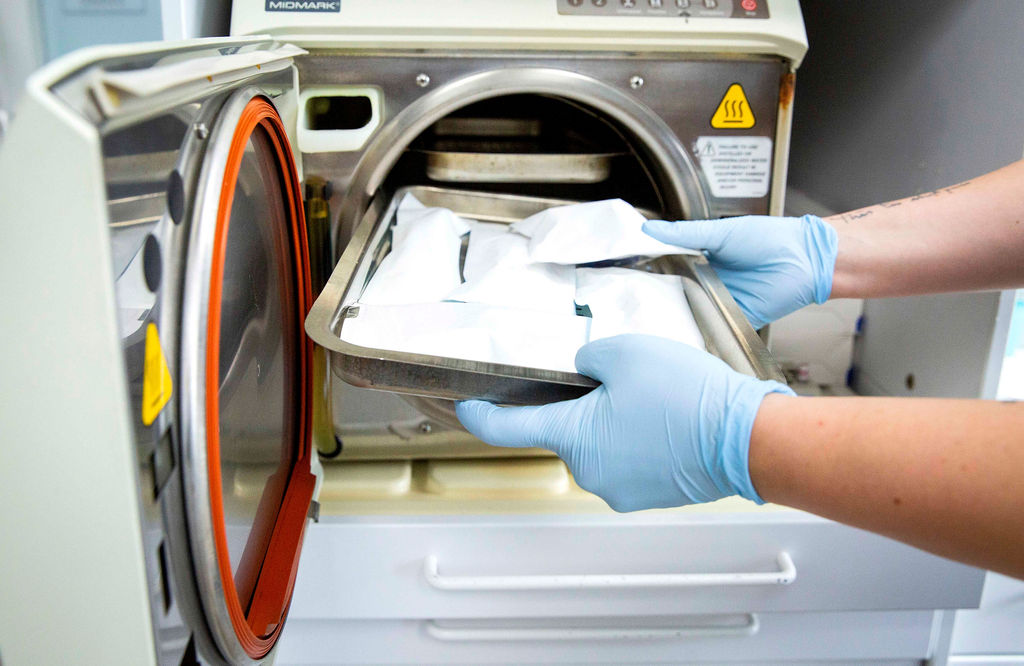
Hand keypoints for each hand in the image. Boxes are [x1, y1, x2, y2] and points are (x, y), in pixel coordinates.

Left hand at [456, 335, 793, 511]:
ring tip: (653, 396)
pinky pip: (628, 457)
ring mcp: (620, 489)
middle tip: (615, 377)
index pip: (506, 429)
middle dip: (581, 402)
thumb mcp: (625, 352)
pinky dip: (637, 437)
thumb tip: (585, 370)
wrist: (747, 439)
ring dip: (614, 419)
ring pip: (601, 443)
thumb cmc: (690, 399)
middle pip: (566, 429)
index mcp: (574, 438)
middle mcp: (590, 472)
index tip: (467, 406)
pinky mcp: (648, 493)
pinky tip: (665, 417)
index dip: (480, 414)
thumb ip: (587, 356)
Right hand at [642, 214, 837, 328]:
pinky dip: (702, 330)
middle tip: (633, 301)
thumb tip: (650, 228)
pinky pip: (714, 327)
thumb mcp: (720, 234)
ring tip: (652, 319)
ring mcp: (721, 301)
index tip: (627, 273)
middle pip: (678, 292)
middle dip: (660, 298)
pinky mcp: (735, 318)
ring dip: (678, 316)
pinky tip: (683, 331)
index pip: (670, 266)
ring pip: (692, 312)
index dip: (651, 271)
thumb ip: (684, 234)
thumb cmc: (770, 239)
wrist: (805, 259)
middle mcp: (710, 281)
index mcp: (704, 258)